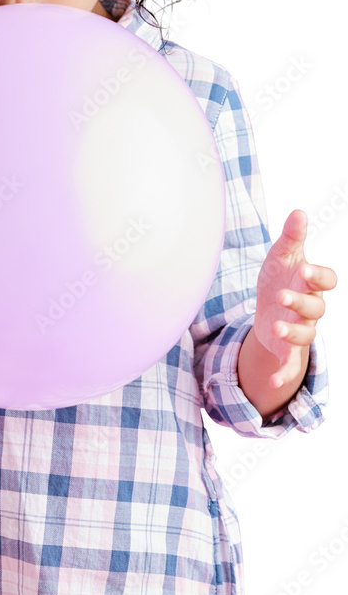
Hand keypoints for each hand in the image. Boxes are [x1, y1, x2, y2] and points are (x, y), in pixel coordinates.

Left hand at [253, 209, 336, 388]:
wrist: (267, 306)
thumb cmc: (279, 277)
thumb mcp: (281, 256)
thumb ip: (291, 237)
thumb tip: (298, 212)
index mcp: (311, 283)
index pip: (327, 280)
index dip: (319, 276)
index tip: (305, 270)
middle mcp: (310, 308)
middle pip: (316, 308)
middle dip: (301, 302)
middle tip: (283, 295)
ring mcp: (300, 329)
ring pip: (305, 334)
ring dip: (292, 332)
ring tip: (274, 326)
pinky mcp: (287, 349)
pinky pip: (291, 364)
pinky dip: (284, 374)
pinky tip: (272, 383)